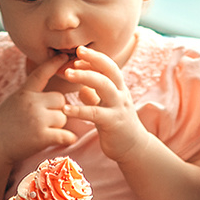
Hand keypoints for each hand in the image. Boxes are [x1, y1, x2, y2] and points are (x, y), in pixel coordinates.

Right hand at [0, 54, 77, 166]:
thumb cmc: (1, 125)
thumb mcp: (12, 102)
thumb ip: (29, 96)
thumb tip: (49, 96)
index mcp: (24, 92)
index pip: (41, 73)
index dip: (54, 64)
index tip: (63, 56)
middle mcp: (32, 103)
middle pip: (60, 100)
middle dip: (57, 109)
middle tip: (45, 120)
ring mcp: (38, 119)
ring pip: (63, 118)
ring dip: (58, 126)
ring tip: (43, 132)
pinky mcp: (42, 137)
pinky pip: (67, 135)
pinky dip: (67, 139)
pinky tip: (61, 140)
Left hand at [62, 47, 148, 162]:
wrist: (133, 148)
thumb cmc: (118, 126)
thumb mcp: (107, 108)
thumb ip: (95, 97)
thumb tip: (81, 89)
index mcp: (119, 88)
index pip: (109, 66)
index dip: (95, 57)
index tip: (79, 51)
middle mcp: (120, 94)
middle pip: (109, 71)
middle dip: (92, 60)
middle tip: (75, 54)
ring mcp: (118, 108)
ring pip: (104, 86)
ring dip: (85, 77)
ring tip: (67, 74)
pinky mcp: (113, 123)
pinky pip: (95, 113)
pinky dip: (79, 110)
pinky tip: (65, 109)